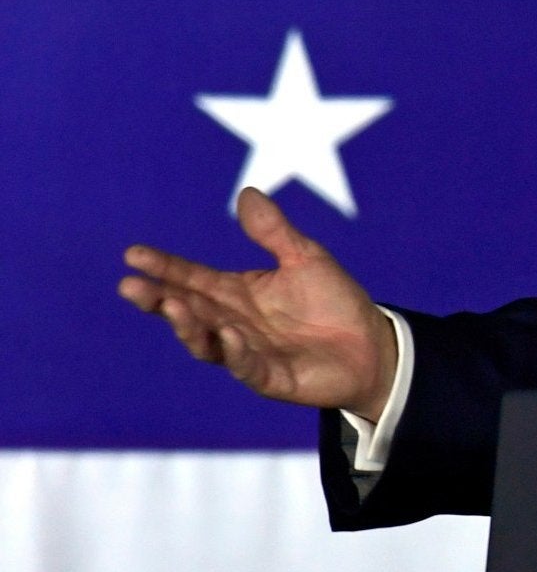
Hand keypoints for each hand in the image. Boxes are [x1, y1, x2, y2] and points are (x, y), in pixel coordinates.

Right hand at [118, 188, 397, 420]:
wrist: (371, 346)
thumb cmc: (334, 301)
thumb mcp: (305, 258)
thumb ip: (273, 232)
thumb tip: (246, 192)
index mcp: (237, 292)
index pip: (192, 277)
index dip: (164, 266)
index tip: (133, 253)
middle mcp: (233, 322)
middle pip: (188, 310)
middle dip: (157, 298)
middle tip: (130, 285)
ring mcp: (248, 352)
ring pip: (206, 342)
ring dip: (187, 326)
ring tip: (171, 305)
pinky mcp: (270, 378)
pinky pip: (247, 367)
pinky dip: (236, 352)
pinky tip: (230, 334)